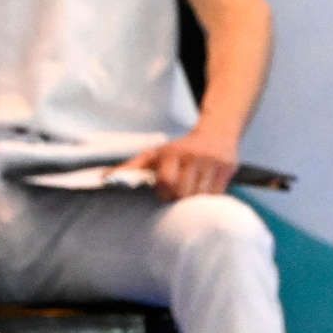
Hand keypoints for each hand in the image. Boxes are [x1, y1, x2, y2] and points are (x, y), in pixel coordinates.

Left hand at [116, 129, 239, 201]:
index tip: (163, 192)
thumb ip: (132, 166)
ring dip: (194, 200)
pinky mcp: (228, 169)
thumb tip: (104, 178)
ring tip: (190, 191)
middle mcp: (192, 155)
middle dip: (178, 198)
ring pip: (200, 196)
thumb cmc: (179, 149)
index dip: (163, 192)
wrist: (217, 133)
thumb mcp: (155, 153)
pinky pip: (217, 195)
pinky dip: (209, 197)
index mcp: (171, 152)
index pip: (166, 181)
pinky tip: (205, 189)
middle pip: (183, 192)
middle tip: (177, 194)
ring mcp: (211, 162)